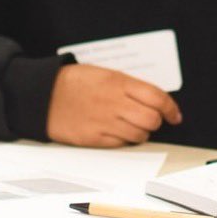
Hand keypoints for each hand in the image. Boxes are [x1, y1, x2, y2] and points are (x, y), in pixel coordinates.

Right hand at [46, 63, 181, 146]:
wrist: (42, 95)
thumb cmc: (73, 82)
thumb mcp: (102, 73)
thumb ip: (128, 85)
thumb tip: (155, 100)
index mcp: (116, 82)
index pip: (156, 97)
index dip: (170, 108)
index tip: (174, 115)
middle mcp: (113, 103)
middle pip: (151, 119)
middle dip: (155, 121)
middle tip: (150, 118)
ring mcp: (104, 122)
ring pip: (139, 135)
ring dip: (140, 132)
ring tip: (129, 124)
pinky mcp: (95, 138)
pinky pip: (121, 144)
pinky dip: (123, 140)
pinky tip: (114, 130)